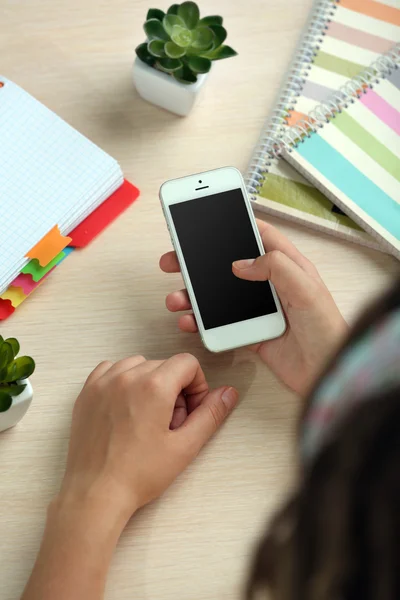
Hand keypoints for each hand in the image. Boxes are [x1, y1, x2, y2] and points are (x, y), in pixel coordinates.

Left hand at [23, 354, 237, 599]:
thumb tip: (228, 393)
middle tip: (169, 422)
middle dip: (174, 388)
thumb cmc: (138, 474)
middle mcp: (128, 376)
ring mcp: (104, 382)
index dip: (196, 386)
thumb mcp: (185, 447)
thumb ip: (211, 414)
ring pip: (139, 364)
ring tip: (147, 416)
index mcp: (154, 386)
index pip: (188, 363)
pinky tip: (126, 407)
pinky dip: (123, 381)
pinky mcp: (87, 391)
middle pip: (165, 365)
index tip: (189, 410)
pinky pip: (112, 369)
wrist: (95, 493)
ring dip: (149, 382)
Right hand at [160, 221, 346, 395]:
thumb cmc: (328, 331)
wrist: (327, 374)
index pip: (261, 237)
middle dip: (200, 262)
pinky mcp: (251, 332)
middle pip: (229, 265)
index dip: (238, 224)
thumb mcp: (307, 290)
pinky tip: (189, 321)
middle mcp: (271, 285)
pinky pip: (220, 324)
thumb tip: (241, 262)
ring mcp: (259, 310)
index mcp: (288, 267)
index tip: (211, 217)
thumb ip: (276, 267)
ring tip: (176, 298)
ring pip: (219, 296)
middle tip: (175, 260)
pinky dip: (201, 322)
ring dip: (194, 295)